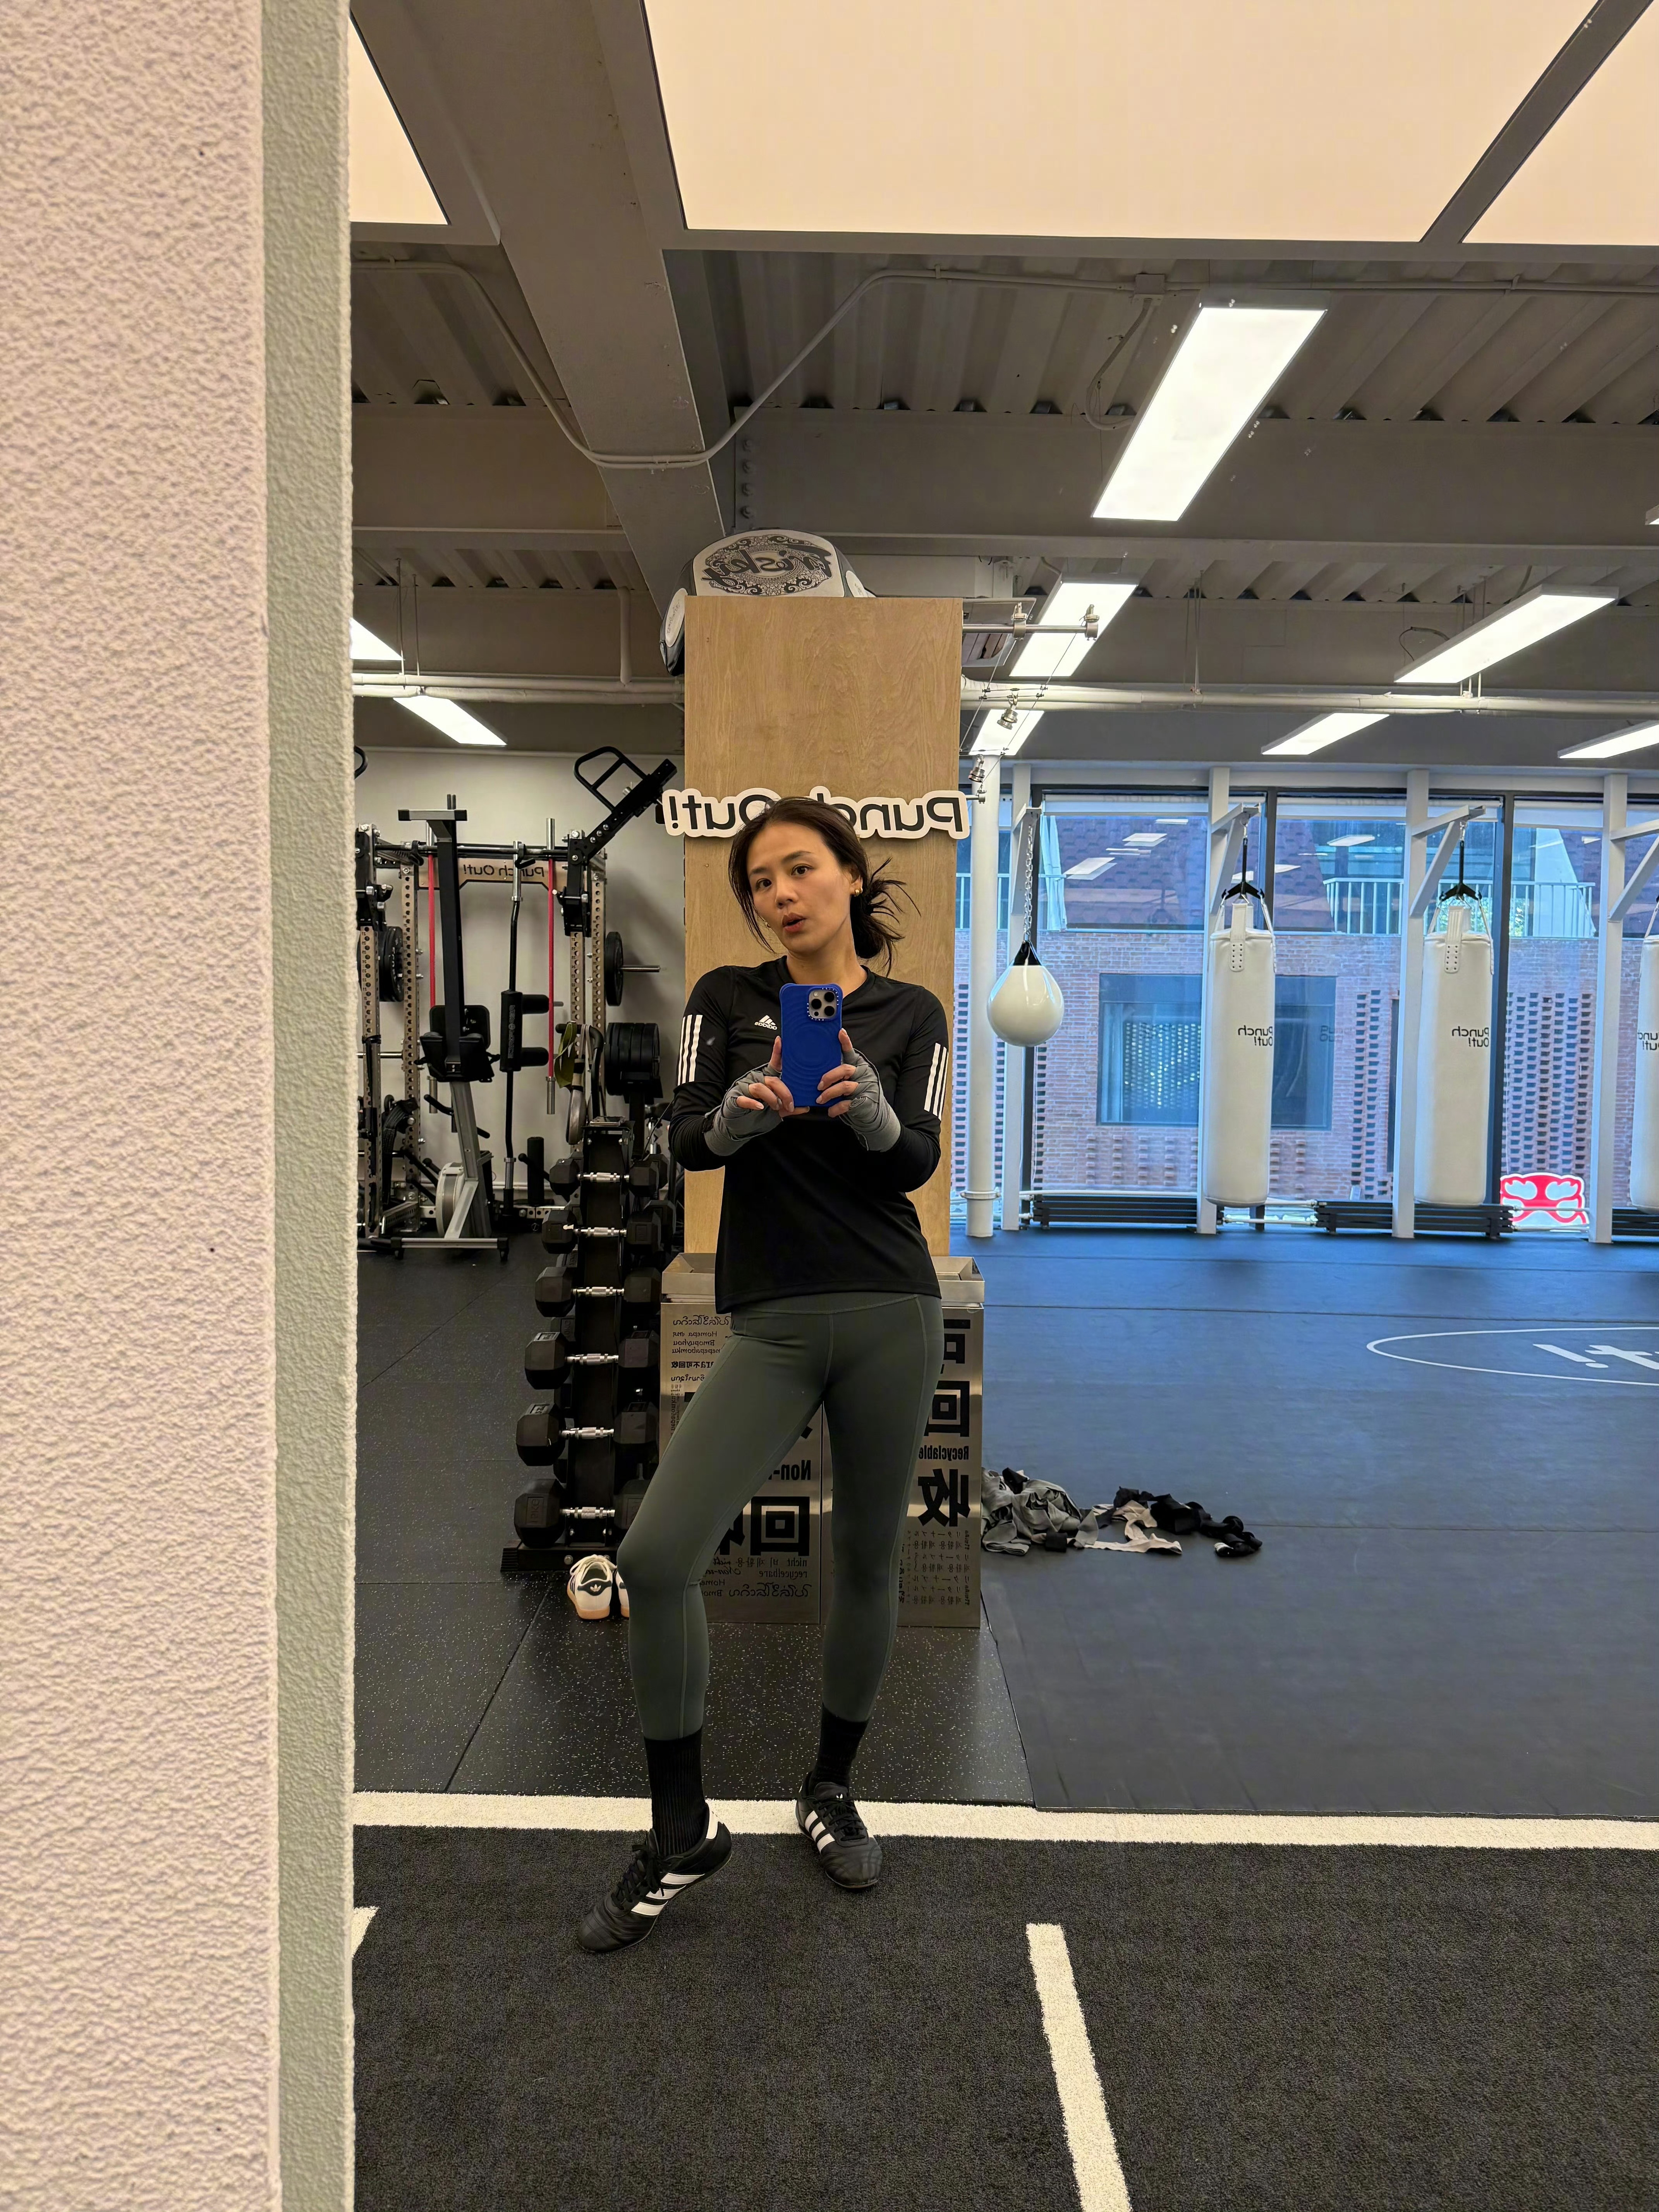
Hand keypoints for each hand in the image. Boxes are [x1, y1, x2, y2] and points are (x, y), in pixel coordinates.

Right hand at [706, 1040, 796, 1155]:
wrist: (739, 1128)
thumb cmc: (758, 1116)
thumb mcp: (777, 1112)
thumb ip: (790, 1108)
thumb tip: (806, 1106)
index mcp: (767, 1081)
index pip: (774, 1065)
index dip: (777, 1052)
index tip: (781, 1040)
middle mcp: (756, 1081)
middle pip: (773, 1080)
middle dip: (784, 1092)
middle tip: (789, 1104)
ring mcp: (745, 1089)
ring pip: (760, 1087)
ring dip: (771, 1099)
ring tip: (775, 1108)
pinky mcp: (735, 1099)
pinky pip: (745, 1098)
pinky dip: (753, 1103)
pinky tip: (759, 1107)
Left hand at [818, 1029, 860, 1117]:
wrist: (872, 1113)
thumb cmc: (855, 1095)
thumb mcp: (849, 1081)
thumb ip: (838, 1074)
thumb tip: (815, 1071)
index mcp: (857, 1065)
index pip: (850, 1052)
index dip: (845, 1042)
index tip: (840, 1032)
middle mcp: (863, 1073)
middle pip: (845, 1069)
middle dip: (829, 1077)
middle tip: (818, 1086)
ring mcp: (865, 1087)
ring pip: (845, 1086)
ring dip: (829, 1093)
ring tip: (820, 1099)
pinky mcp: (865, 1101)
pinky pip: (846, 1103)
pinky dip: (835, 1108)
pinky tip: (831, 1111)